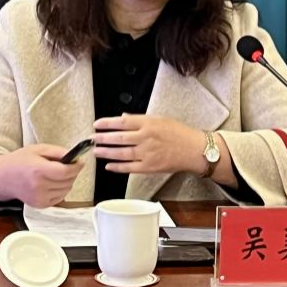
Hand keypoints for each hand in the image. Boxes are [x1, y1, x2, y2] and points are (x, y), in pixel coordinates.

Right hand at [0, 144, 82, 207]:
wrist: (3, 177)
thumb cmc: (20, 160)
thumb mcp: (39, 149)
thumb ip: (57, 152)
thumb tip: (74, 157)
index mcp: (38, 170)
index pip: (65, 172)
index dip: (76, 167)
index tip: (80, 162)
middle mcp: (39, 186)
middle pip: (68, 181)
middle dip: (73, 173)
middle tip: (69, 165)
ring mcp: (39, 197)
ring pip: (66, 190)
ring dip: (68, 181)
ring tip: (59, 173)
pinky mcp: (40, 205)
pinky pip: (60, 197)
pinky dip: (61, 190)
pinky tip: (53, 182)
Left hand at [92, 113, 207, 174]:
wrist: (194, 150)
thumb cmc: (179, 133)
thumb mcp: (159, 119)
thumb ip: (139, 119)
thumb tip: (122, 118)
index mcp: (148, 124)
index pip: (122, 122)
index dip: (107, 123)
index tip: (97, 124)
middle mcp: (146, 138)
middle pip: (119, 138)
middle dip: (103, 138)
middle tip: (92, 139)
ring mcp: (147, 154)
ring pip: (122, 153)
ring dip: (107, 152)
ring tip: (96, 151)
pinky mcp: (150, 167)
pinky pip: (130, 168)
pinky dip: (118, 167)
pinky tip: (109, 166)